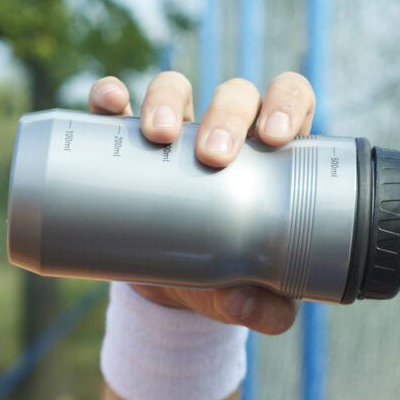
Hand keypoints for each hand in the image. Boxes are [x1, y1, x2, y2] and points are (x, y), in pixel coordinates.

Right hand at [88, 70, 316, 335]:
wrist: (174, 290)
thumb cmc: (231, 282)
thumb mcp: (256, 300)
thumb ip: (266, 311)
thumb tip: (240, 305)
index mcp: (273, 155)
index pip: (292, 100)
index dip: (286, 103)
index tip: (274, 136)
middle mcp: (227, 133)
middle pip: (235, 95)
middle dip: (226, 115)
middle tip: (212, 155)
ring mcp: (177, 134)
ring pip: (176, 88)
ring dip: (168, 99)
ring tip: (159, 135)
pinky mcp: (129, 144)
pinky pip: (117, 106)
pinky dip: (110, 97)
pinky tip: (107, 103)